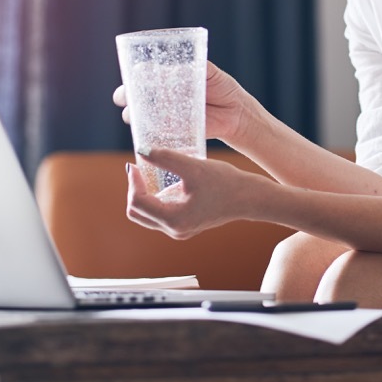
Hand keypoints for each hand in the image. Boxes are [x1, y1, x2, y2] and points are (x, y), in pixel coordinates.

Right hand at [113, 61, 259, 146]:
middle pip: (135, 97)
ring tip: (136, 117)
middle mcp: (163, 97)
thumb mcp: (208, 72)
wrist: (235, 112)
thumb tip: (175, 72)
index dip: (132, 78)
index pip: (142, 76)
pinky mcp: (174, 132)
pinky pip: (157, 133)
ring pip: (142, 117)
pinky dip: (151, 133)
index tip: (132, 78)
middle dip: (126, 97)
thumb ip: (194, 68)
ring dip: (135, 117)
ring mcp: (166, 115)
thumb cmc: (221, 87)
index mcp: (168, 79)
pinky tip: (150, 132)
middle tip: (126, 99)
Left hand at [126, 147, 262, 238]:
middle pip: (137, 213)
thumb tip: (142, 151)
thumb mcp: (194, 166)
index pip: (137, 203)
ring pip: (147, 214)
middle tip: (139, 168)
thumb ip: (166, 158)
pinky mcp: (184, 225)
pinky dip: (156, 197)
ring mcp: (179, 230)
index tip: (135, 163)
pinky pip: (159, 213)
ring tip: (151, 172)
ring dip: (145, 193)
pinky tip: (165, 180)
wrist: (248, 198)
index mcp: (174, 219)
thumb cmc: (225, 183)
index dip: (133, 181)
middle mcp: (174, 230)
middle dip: (135, 189)